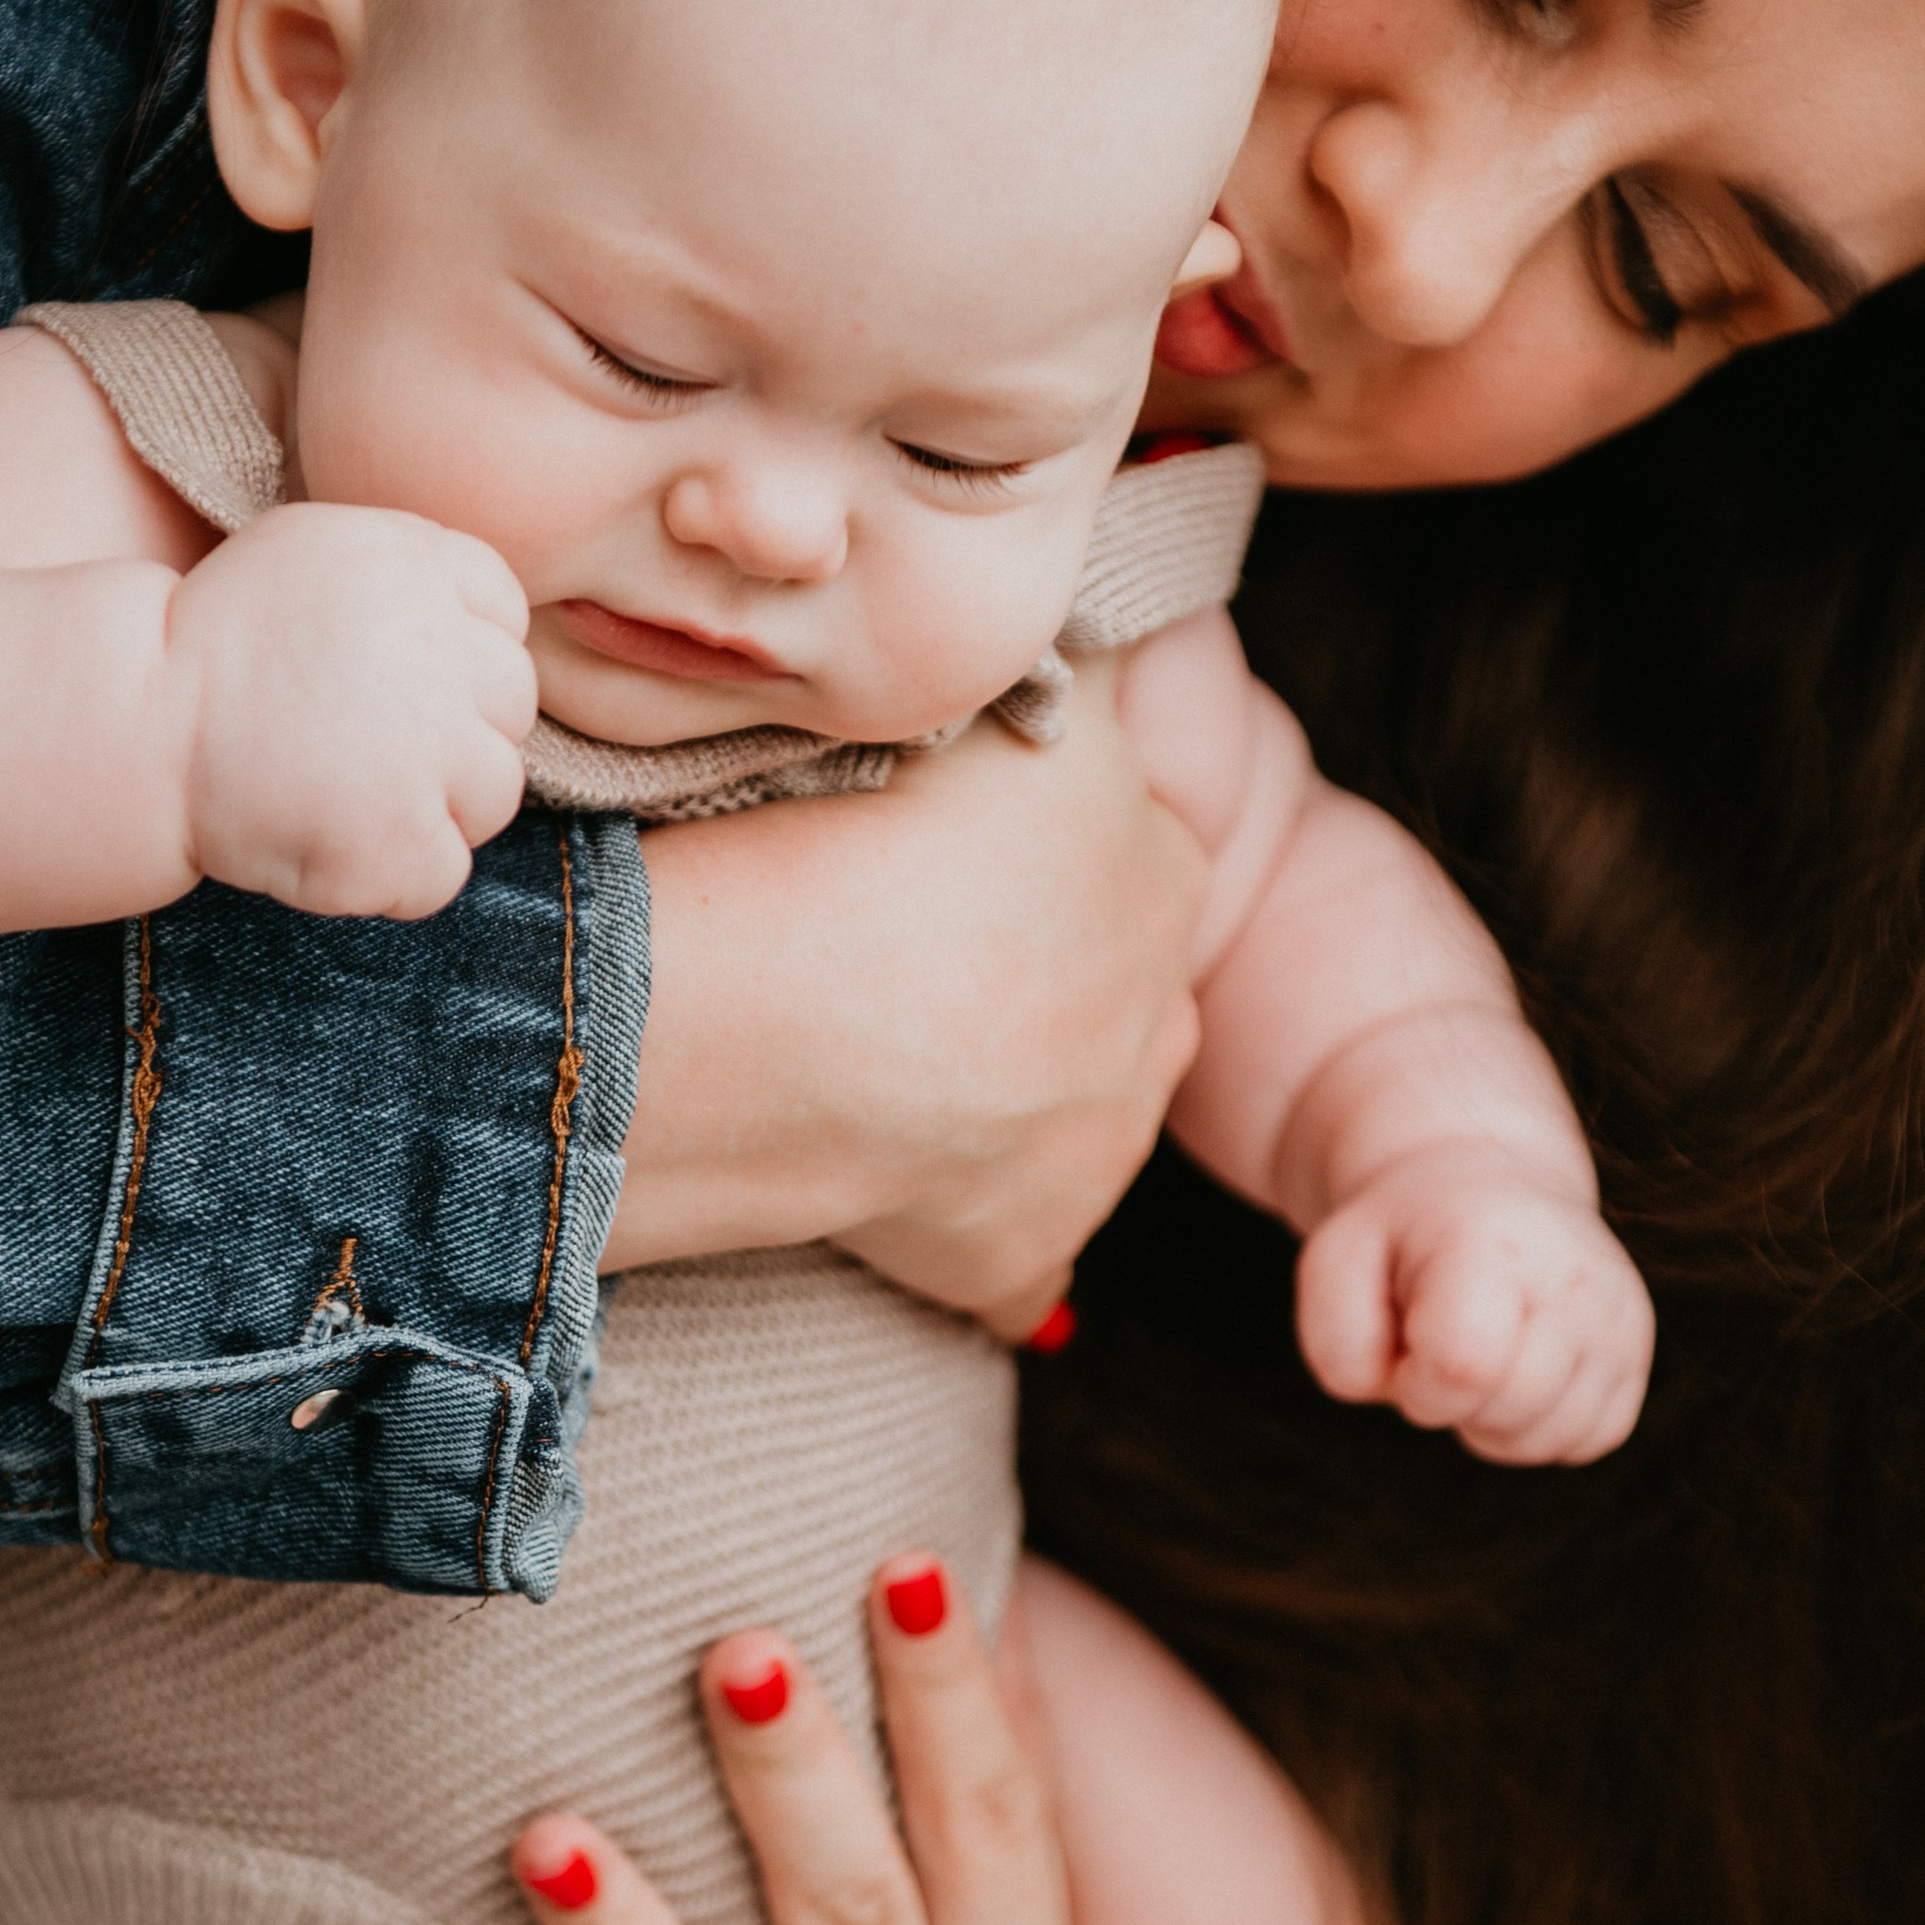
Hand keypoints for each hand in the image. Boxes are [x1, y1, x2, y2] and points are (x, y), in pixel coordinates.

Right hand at [169, 500, 537, 917]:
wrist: (133, 724)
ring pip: (494, 793)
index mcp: (417, 565)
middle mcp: (436, 651)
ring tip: (348, 796)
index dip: (457, 656)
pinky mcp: (398, 839)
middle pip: (511, 706)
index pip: (504, 615)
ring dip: (435, 806)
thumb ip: (409, 572)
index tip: (391, 678)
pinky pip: (443, 873)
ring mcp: (424, 751)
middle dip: (454, 731)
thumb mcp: (313, 551)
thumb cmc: (214, 640)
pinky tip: (330, 845)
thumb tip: (487, 618)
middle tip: (366, 746)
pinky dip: (394, 876)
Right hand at [608, 688, 1205, 1326]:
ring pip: (1085, 1107)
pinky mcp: (1030, 1245)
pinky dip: (972, 1228)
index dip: (1032, 847)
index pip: (1126, 840)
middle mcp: (1158, 1000)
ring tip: (880, 1059)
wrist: (765, 1014)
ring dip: (1016, 1090)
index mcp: (1154, 858)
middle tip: (906, 956)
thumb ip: (1047, 691)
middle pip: (1116, 976)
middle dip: (1039, 970)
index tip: (938, 855)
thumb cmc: (839, 837)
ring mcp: (1102, 1138)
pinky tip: (901, 1199)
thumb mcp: (971, 704)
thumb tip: (1081, 673)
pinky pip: (1019, 1251)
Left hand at [1297, 1144, 1654, 1463]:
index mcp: (1492, 1242)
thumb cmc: (1403, 1239)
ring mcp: (1619, 1315)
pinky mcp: (1636, 1353)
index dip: (1418, 1383)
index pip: (1464, 1366)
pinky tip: (1517, 1369)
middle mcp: (1575, 1274)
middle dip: (1452, 1402)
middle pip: (1509, 1410)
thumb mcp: (1337, 1264)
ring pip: (1549, 1438)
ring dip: (1493, 1421)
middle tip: (1441, 1342)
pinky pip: (1584, 1441)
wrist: (1485, 1190)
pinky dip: (1538, 1427)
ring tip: (1480, 1352)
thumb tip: (1406, 1390)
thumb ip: (1340, 1344)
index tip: (1410, 1340)